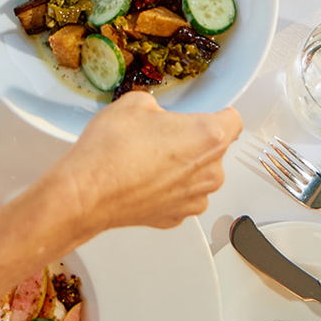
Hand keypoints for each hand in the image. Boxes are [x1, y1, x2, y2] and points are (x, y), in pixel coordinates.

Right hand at [53, 90, 241, 232]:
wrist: (87, 192)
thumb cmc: (112, 149)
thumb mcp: (134, 103)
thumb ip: (157, 106)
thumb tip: (155, 114)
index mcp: (208, 136)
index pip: (234, 120)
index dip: (219, 113)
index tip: (208, 113)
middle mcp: (209, 172)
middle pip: (214, 150)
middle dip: (193, 140)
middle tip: (161, 134)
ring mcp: (194, 199)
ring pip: (198, 175)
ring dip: (182, 167)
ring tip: (147, 158)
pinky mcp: (176, 217)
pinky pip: (180, 196)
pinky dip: (167, 189)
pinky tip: (142, 180)